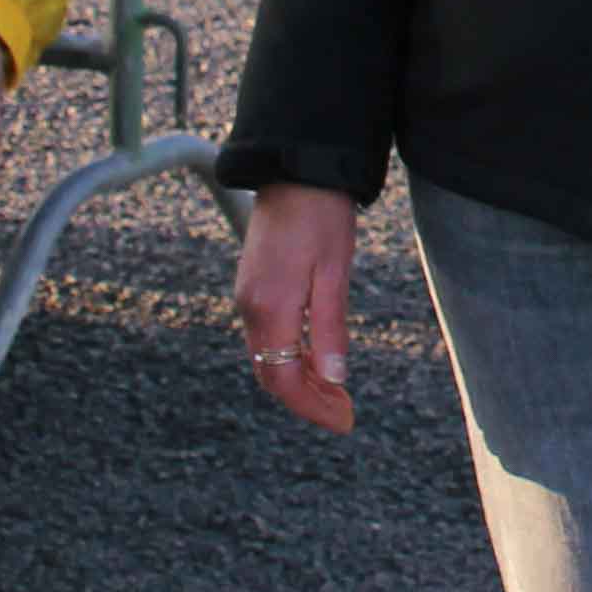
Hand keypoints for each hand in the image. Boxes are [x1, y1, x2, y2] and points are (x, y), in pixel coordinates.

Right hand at [232, 184, 359, 434]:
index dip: (313, 407)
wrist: (296, 169)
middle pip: (271, 374)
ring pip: (267, 357)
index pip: (285, 378)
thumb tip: (335, 378)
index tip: (345, 421)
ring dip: (298, 380)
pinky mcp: (252, 286)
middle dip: (307, 400)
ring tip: (335, 392)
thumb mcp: (335, 273)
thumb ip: (330, 329)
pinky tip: (315, 358)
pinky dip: (289, 357)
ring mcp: (247, 296)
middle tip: (345, 412)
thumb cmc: (323, 216)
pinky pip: (265, 337)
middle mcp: (250, 307)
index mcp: (270, 307)